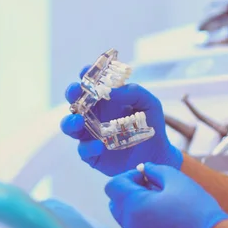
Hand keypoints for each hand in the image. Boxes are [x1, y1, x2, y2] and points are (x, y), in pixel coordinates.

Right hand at [60, 67, 182, 175]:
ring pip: (70, 126)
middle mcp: (94, 115)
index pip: (91, 84)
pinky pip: (83, 150)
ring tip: (78, 121)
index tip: (85, 71)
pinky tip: (99, 146)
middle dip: (72, 94)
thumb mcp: (149, 104)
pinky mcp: (92, 154)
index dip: (85, 76)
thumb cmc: (151, 126)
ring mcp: (91, 134)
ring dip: (70, 122)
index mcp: (106, 100)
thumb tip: (111, 91)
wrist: (157, 155)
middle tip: (75, 91)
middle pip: (75, 102)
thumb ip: (134, 92)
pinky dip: (88, 147)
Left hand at [105, 163, 227, 227]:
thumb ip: (155, 169)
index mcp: (134, 205)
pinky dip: (144, 223)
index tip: (145, 176)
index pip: (113, 185)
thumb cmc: (197, 211)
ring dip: (137, 207)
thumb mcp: (176, 180)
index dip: (128, 176)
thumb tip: (145, 169)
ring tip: (163, 203)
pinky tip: (166, 219)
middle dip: (130, 191)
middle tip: (153, 188)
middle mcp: (130, 226)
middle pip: (116, 203)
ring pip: (126, 218)